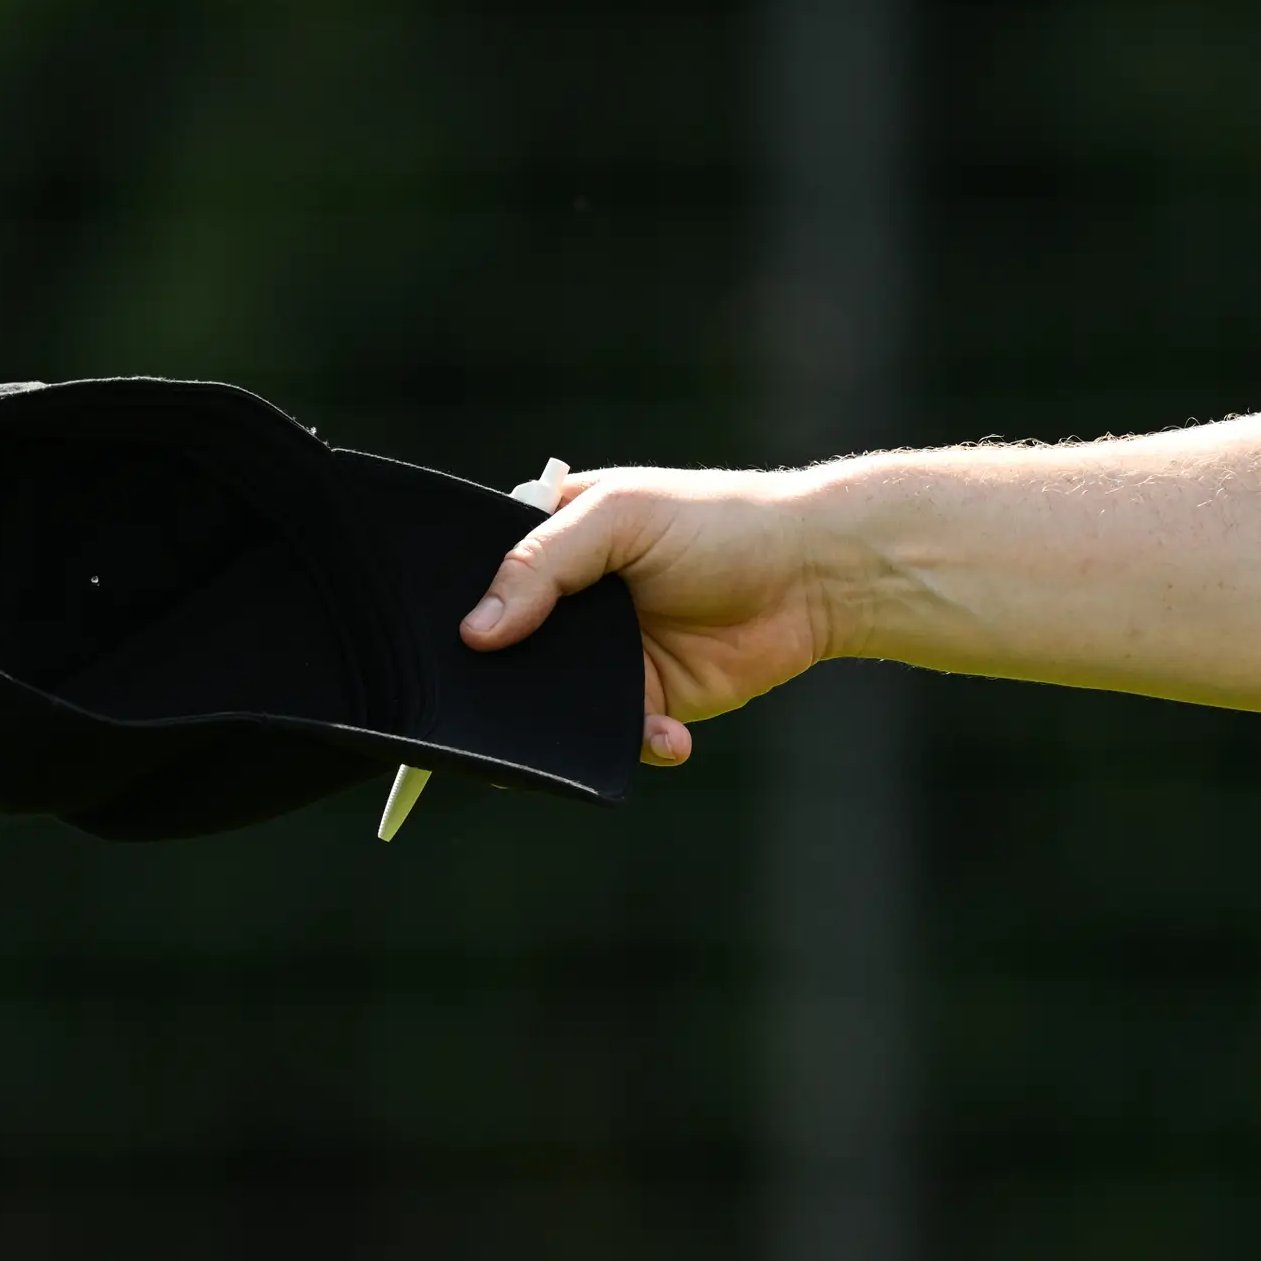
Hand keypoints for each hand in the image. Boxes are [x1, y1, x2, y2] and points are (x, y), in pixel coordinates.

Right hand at [459, 465, 851, 765]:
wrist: (814, 574)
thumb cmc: (720, 521)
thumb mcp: (620, 517)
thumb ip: (543, 564)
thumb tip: (476, 631)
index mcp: (553, 546)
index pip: (480, 584)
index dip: (459, 613)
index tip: (446, 645)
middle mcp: (572, 607)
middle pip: (510, 655)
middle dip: (504, 685)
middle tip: (496, 710)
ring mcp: (610, 657)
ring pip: (557, 706)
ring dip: (564, 724)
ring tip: (577, 732)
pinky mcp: (652, 699)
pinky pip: (621, 736)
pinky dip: (637, 743)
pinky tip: (668, 736)